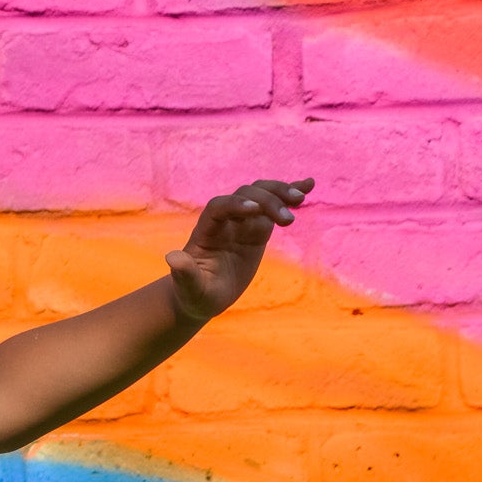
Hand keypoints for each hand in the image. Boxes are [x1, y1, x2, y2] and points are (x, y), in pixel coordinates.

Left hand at [165, 177, 313, 322]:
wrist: (203, 297)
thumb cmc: (194, 294)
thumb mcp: (189, 288)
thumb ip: (184, 273)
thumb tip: (172, 257)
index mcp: (206, 231)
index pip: (220, 206)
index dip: (236, 204)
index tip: (255, 211)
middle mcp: (225, 221)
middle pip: (246, 195)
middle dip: (266, 200)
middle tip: (287, 219)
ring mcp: (242, 222)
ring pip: (262, 194)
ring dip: (281, 193)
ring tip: (300, 199)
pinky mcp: (258, 229)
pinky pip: (275, 207)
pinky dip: (290, 194)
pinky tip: (309, 185)